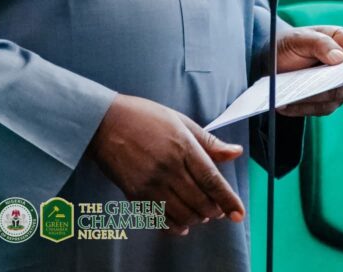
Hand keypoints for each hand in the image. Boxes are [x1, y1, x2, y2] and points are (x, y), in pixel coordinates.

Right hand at [88, 94, 244, 236]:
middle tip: (216, 210)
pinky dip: (176, 226)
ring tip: (199, 214)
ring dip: (196, 219)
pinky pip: (162, 220)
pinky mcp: (136, 194)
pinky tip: (181, 224)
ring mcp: (152, 183)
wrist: (104, 122)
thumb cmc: (142, 117)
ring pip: (184, 214)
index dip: (228, 200)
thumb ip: (208, 141)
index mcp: (183, 145)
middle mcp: (169, 167)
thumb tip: (235, 152)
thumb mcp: (179, 121)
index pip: (212, 180)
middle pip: (201, 201)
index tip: (238, 213)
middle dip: (213, 211)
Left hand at [275, 25, 342, 117]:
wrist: (274, 58)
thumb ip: (320, 43)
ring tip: (292, 96)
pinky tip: (284, 105)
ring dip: (312, 98)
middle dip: (330, 82)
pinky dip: (301, 108)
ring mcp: (337, 86)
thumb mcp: (300, 38)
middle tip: (311, 83)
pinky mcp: (325, 102)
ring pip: (333, 97)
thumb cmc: (291, 43)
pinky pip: (318, 109)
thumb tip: (341, 58)